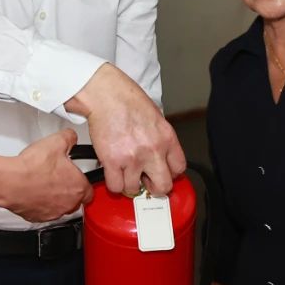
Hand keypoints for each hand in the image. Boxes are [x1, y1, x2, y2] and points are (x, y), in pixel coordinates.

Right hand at [4, 128, 91, 222]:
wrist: (12, 182)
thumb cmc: (33, 168)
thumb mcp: (56, 142)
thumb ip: (69, 138)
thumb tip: (71, 136)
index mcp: (78, 187)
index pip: (90, 191)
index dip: (83, 182)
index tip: (77, 176)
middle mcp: (68, 204)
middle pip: (76, 201)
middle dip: (69, 190)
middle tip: (59, 177)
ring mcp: (53, 213)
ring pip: (60, 208)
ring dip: (55, 198)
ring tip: (45, 182)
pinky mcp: (38, 217)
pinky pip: (44, 212)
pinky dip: (41, 204)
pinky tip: (34, 191)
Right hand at [67, 64, 185, 196]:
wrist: (105, 94)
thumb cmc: (126, 99)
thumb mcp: (155, 117)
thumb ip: (159, 138)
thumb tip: (159, 154)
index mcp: (166, 138)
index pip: (179, 168)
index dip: (169, 174)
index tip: (162, 173)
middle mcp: (153, 150)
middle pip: (163, 186)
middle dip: (154, 187)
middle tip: (146, 182)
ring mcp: (133, 158)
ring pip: (135, 189)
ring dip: (130, 184)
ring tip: (125, 174)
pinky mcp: (112, 162)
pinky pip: (116, 186)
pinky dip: (113, 184)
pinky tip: (113, 173)